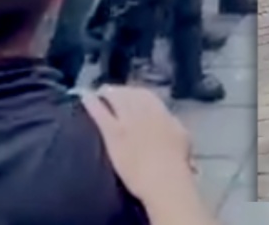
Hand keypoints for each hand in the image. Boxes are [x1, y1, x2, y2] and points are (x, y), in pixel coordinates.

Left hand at [83, 85, 194, 204]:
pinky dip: (92, 103)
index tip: (131, 93)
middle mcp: (144, 111)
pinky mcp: (114, 133)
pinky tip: (85, 97)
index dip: (136, 93)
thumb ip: (173, 125)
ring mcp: (128, 121)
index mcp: (161, 112)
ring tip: (99, 91)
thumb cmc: (177, 164)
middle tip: (112, 91)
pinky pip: (100, 113)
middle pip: (129, 94)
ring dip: (107, 92)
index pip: (147, 95)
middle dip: (120, 91)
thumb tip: (168, 121)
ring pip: (115, 98)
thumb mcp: (183, 137)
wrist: (163, 178)